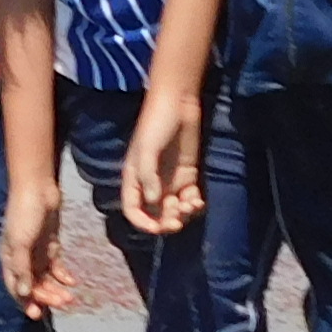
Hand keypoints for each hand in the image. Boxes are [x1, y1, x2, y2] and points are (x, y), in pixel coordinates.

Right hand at [0, 172, 74, 316]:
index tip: (37, 315)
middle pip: (33, 285)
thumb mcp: (20, 243)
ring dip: (56, 288)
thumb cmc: (24, 213)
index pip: (15, 287)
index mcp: (9, 259)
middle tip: (65, 303)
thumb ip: (22, 269)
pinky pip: (55, 266)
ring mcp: (36, 251)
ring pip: (45, 278)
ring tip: (71, 297)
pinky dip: (63, 275)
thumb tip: (23, 294)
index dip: (25, 302)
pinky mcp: (49, 244)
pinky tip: (72, 281)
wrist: (37, 187)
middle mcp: (21, 258)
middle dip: (47, 297)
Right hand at [119, 80, 202, 236]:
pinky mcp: (187, 175)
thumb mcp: (147, 148)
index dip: (142, 223)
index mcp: (134, 178)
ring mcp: (169, 180)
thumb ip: (148, 176)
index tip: (156, 229)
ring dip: (181, 214)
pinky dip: (193, 204)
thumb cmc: (156, 123)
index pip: (132, 209)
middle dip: (165, 222)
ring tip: (190, 205)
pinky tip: (198, 201)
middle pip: (155, 214)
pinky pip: (189, 198)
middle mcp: (150, 183)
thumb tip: (155, 202)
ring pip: (173, 209)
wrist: (178, 103)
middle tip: (177, 222)